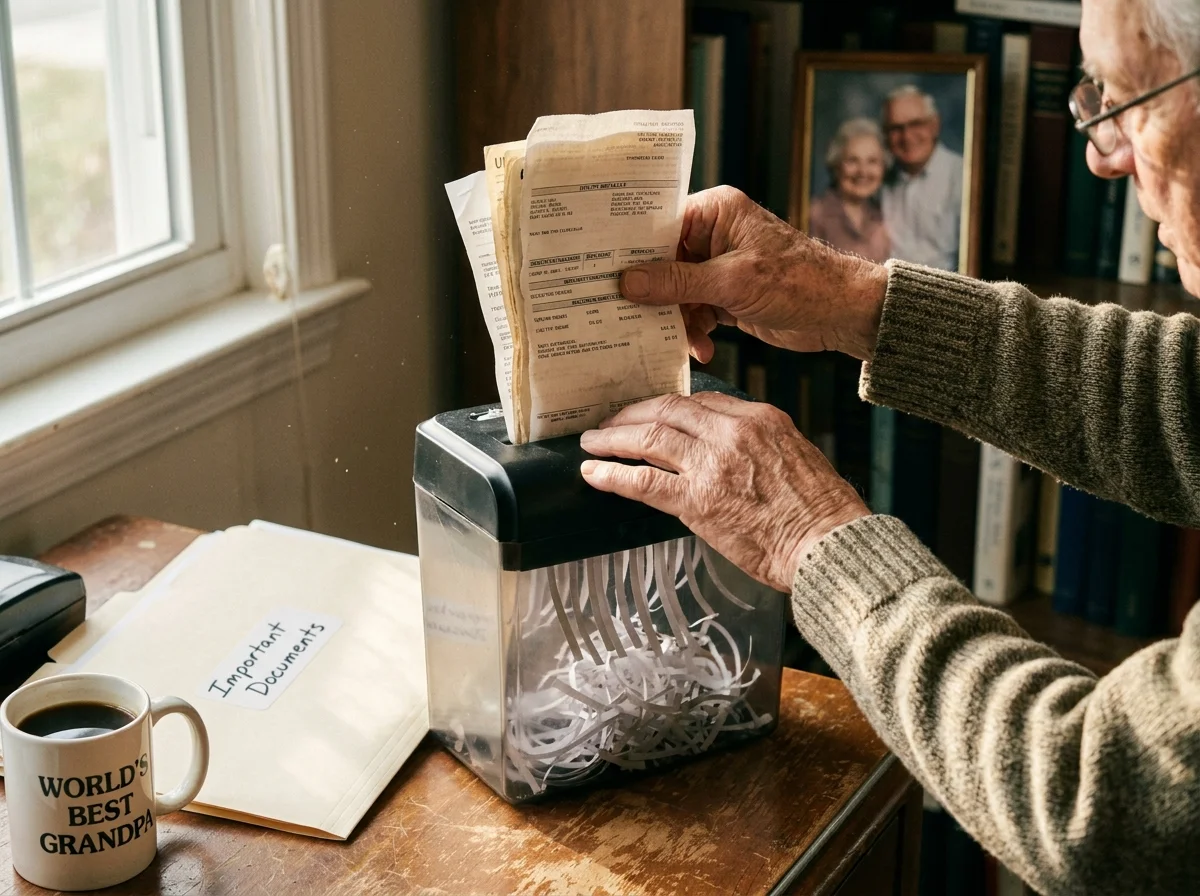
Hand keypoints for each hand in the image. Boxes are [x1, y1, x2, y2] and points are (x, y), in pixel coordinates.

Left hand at [579, 392, 869, 591]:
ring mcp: (712, 464)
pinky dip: (613, 475)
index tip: (650, 414)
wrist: (828, 545)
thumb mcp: (795, 455)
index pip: (700, 400)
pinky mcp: (697, 500)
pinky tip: (595, 474)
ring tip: (592, 443)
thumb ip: (757, 445)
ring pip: (648, 438)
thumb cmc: (820, 512)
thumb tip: (727, 451)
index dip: (667, 406)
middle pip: (667, 410)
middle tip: (610, 423)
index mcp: (760, 418)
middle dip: (632, 415)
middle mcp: (733, 432)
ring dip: (613, 439)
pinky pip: (643, 481)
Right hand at [621, 186, 889, 361]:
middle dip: (650, 293)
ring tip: (674, 342)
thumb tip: (627, 282)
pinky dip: (693, 332)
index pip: (659, 225)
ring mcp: (718, 266)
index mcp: (716, 211)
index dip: (632, 250)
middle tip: (623, 315)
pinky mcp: (725, 295)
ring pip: (675, 292)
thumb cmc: (797, 283)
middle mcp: (714, 234)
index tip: (604, 271)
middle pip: (662, 262)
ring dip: (675, 320)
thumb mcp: (731, 282)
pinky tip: (700, 349)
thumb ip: (677, 282)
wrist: (840, 313)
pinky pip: (693, 312)